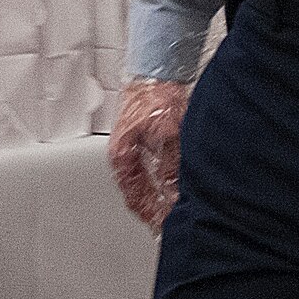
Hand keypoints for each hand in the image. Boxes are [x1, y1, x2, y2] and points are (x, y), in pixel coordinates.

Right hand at [107, 77, 191, 229]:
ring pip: (145, 181)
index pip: (134, 198)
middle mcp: (124, 155)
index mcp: (122, 157)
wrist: (156, 72)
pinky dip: (163, 180)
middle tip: (170, 222)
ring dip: (160, 194)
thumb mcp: (167, 135)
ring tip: (176, 206)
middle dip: (155, 208)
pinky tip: (176, 184)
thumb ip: (170, 167)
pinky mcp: (142, 140)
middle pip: (138, 192)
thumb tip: (175, 194)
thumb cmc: (154, 97)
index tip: (164, 226)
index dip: (151, 215)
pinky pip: (150, 169)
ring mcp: (132, 148)